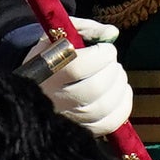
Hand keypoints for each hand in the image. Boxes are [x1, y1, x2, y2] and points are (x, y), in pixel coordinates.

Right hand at [24, 18, 130, 136]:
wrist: (37, 82)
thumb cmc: (53, 53)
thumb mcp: (61, 33)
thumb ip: (87, 29)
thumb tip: (111, 34)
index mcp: (45, 71)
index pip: (78, 67)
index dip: (102, 55)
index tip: (106, 49)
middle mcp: (53, 99)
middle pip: (94, 89)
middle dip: (113, 71)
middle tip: (111, 63)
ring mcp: (66, 118)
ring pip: (103, 107)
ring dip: (120, 87)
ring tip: (115, 75)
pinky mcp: (79, 130)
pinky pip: (108, 124)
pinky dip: (122, 107)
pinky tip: (120, 93)